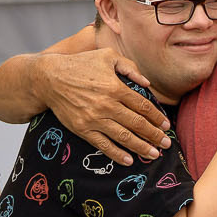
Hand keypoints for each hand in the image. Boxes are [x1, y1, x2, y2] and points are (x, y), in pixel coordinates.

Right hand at [37, 50, 169, 164]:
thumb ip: (129, 67)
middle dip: (154, 135)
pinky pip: (103, 145)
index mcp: (115, 87)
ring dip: (141, 147)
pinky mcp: (83, 129)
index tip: (165, 125)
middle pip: (137, 123)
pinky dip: (117, 154)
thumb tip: (146, 83)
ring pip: (123, 137)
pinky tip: (129, 160)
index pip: (142, 106)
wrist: (49, 78)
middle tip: (167, 143)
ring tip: (154, 154)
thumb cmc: (80, 65)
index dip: (156, 117)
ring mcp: (94, 119)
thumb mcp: (106, 56)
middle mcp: (106, 105)